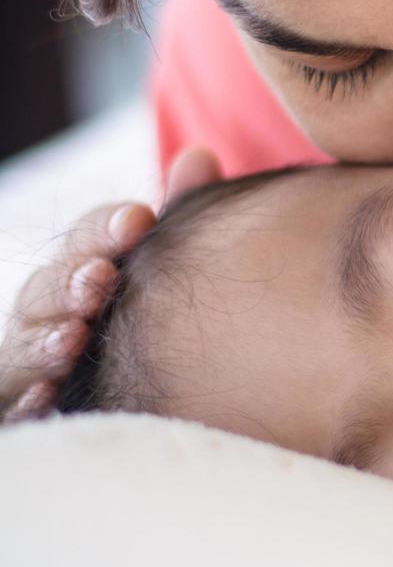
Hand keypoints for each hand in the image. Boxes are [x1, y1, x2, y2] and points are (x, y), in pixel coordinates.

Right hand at [0, 147, 222, 421]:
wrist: (138, 398)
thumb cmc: (146, 320)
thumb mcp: (165, 267)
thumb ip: (185, 212)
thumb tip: (199, 155)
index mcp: (85, 270)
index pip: (89, 239)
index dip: (107, 227)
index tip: (141, 219)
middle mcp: (50, 313)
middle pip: (47, 290)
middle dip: (71, 281)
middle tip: (102, 278)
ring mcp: (30, 363)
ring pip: (23, 347)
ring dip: (45, 341)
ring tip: (72, 338)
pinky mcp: (25, 411)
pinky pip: (14, 408)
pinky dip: (26, 402)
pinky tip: (46, 399)